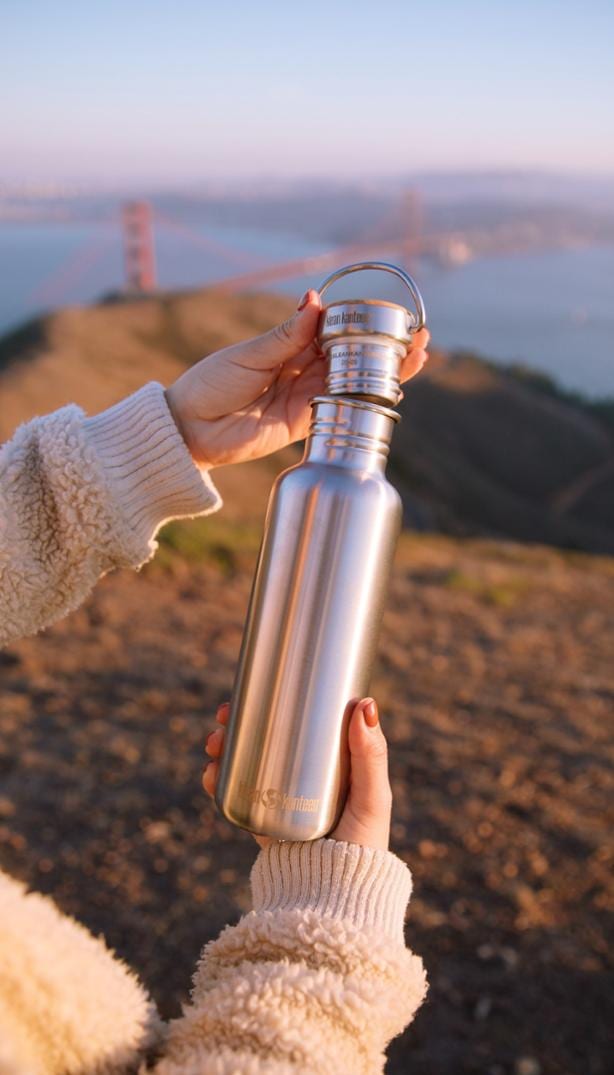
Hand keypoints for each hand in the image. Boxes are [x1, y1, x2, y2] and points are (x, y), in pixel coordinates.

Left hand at [166, 290, 429, 468]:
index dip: (361, 322)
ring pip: (353, 381)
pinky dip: (366, 399)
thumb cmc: (211, 384)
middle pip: (352, 355)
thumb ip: (286, 336)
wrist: (191, 429)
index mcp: (287, 345)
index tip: (388, 313)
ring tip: (416, 355)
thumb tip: (315, 301)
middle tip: (417, 335)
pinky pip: (341, 408)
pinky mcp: (305, 423)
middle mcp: (301, 370)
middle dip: (384, 345)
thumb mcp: (249, 354)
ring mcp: (306, 397)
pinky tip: (391, 388)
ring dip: (385, 370)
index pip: (333, 330)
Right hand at [203, 697, 391, 850]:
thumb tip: (365, 702)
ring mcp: (282, 798)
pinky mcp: (263, 822)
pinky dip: (218, 782)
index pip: (304, 721)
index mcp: (334, 764)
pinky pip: (236, 795)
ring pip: (246, 761)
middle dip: (240, 720)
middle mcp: (305, 776)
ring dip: (224, 746)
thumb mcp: (371, 798)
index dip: (279, 700)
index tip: (260, 684)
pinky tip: (209, 773)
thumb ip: (370, 756)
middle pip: (266, 737)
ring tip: (213, 742)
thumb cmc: (362, 849)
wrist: (331, 903)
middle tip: (224, 714)